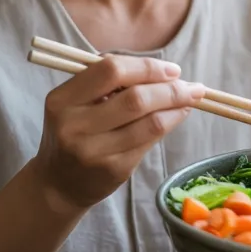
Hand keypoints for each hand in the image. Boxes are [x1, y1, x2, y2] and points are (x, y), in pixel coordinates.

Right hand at [30, 55, 203, 212]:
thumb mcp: (77, 102)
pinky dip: (170, 123)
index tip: (171, 70)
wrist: (58, 184)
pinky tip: (178, 115)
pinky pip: (150, 141)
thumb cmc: (76, 131)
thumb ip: (110, 82)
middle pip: (136, 98)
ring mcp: (94, 151)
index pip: (111, 71)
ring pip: (150, 122)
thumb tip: (164, 71)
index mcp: (63, 99)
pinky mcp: (113, 170)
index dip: (147, 67)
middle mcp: (74, 125)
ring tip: (191, 98)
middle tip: (192, 86)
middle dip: (171, 89)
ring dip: (177, 106)